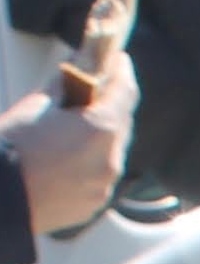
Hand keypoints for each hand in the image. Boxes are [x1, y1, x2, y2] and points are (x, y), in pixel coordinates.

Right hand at [4, 36, 138, 237]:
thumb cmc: (10, 145)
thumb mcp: (36, 104)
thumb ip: (65, 85)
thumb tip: (78, 66)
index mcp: (101, 130)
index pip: (125, 92)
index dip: (122, 71)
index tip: (118, 60)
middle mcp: (111, 160)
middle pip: (122, 123)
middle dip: (112, 104)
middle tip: (99, 87)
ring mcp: (104, 185)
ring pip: (113, 152)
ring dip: (103, 135)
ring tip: (82, 123)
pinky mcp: (94, 204)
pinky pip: (101, 176)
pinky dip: (93, 160)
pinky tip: (74, 153)